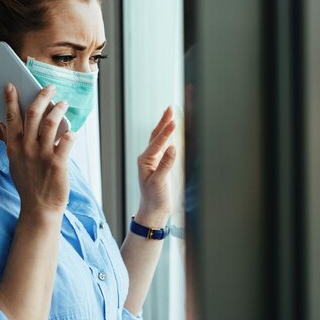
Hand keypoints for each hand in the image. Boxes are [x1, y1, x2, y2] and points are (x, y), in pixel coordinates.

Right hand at [0, 83, 74, 216]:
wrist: (39, 208)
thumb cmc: (28, 183)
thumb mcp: (14, 161)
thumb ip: (10, 141)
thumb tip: (3, 121)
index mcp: (14, 147)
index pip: (10, 117)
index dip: (11, 99)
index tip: (12, 85)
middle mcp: (26, 148)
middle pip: (32, 113)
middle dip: (41, 96)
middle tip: (49, 87)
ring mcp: (42, 155)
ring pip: (50, 122)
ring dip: (58, 109)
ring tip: (63, 103)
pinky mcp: (57, 163)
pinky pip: (66, 141)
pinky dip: (71, 132)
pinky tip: (73, 131)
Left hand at [135, 106, 176, 225]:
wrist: (155, 210)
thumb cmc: (155, 198)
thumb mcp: (159, 182)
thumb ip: (165, 165)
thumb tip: (173, 148)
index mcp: (145, 160)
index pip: (157, 142)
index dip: (166, 132)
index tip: (174, 122)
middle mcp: (148, 158)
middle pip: (156, 135)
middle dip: (163, 122)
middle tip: (169, 108)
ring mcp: (154, 160)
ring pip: (160, 139)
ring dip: (165, 126)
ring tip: (170, 114)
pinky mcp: (161, 164)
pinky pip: (164, 146)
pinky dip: (168, 136)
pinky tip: (172, 130)